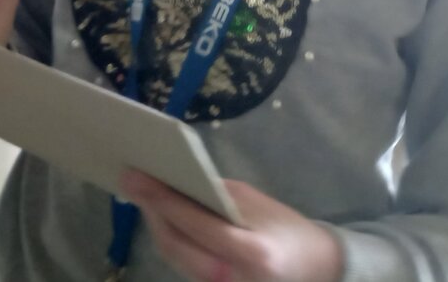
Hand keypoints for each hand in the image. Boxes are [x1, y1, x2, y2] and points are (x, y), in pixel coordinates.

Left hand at [122, 171, 343, 281]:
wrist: (316, 269)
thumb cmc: (286, 228)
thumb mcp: (255, 203)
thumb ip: (214, 194)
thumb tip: (170, 181)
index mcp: (252, 254)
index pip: (196, 224)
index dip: (162, 199)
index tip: (135, 176)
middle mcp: (233, 280)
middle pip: (176, 244)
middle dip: (151, 211)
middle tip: (131, 182)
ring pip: (174, 256)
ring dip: (156, 224)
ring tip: (141, 194)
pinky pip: (182, 264)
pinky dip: (170, 239)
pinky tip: (161, 217)